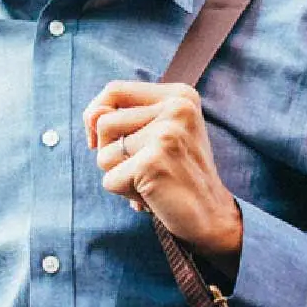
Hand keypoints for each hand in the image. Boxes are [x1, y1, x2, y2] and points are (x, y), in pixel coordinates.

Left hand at [83, 81, 242, 257]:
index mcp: (180, 95)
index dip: (97, 113)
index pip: (115, 90)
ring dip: (119, 174)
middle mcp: (177, 108)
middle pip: (104, 122)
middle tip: (144, 168)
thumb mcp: (157, 136)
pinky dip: (124, 193)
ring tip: (150, 180)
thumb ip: (123, 118)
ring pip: (104, 153)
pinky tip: (152, 196)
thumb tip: (92, 115)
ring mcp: (166, 134)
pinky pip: (110, 180)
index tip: (98, 139)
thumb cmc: (180, 175)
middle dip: (111, 152)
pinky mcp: (153, 162)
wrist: (213, 215)